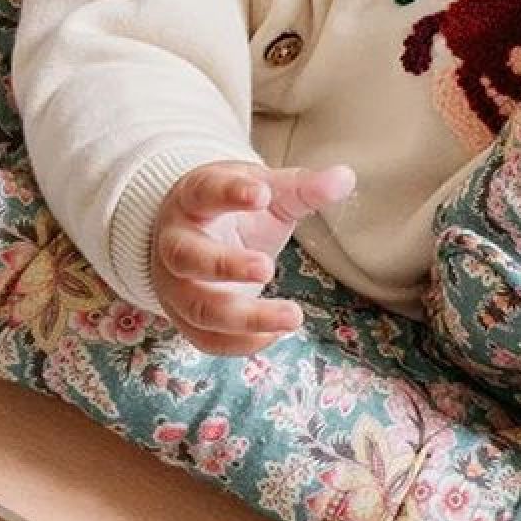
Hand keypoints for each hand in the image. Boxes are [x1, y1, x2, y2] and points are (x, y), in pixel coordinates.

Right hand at [151, 159, 355, 354]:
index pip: (204, 192)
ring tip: (294, 316)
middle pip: (187, 256)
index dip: (229, 193)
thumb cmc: (235, 207)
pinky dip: (241, 343)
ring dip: (245, 317)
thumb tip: (345, 178)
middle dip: (225, 266)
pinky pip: (206, 339)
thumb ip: (303, 187)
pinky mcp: (185, 318)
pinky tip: (276, 334)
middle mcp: (175, 242)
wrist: (195, 231)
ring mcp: (174, 284)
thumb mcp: (265, 188)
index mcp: (193, 198)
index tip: (262, 194)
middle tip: (267, 267)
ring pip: (198, 307)